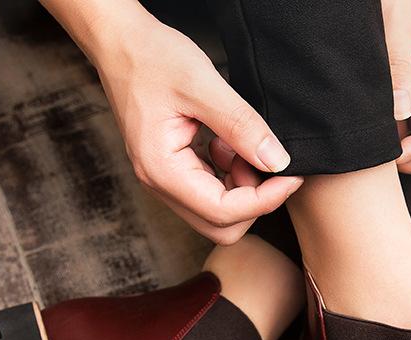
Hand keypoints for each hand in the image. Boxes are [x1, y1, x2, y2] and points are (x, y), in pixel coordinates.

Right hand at [91, 7, 302, 244]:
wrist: (120, 42)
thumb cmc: (151, 56)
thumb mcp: (202, 85)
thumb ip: (241, 125)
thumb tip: (276, 161)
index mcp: (162, 171)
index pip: (223, 212)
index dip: (264, 200)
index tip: (290, 176)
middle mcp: (160, 184)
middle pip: (220, 225)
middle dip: (253, 201)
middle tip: (267, 162)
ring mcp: (165, 181)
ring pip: (217, 212)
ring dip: (241, 187)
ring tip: (242, 146)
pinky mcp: (173, 171)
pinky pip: (209, 192)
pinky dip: (229, 175)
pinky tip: (227, 144)